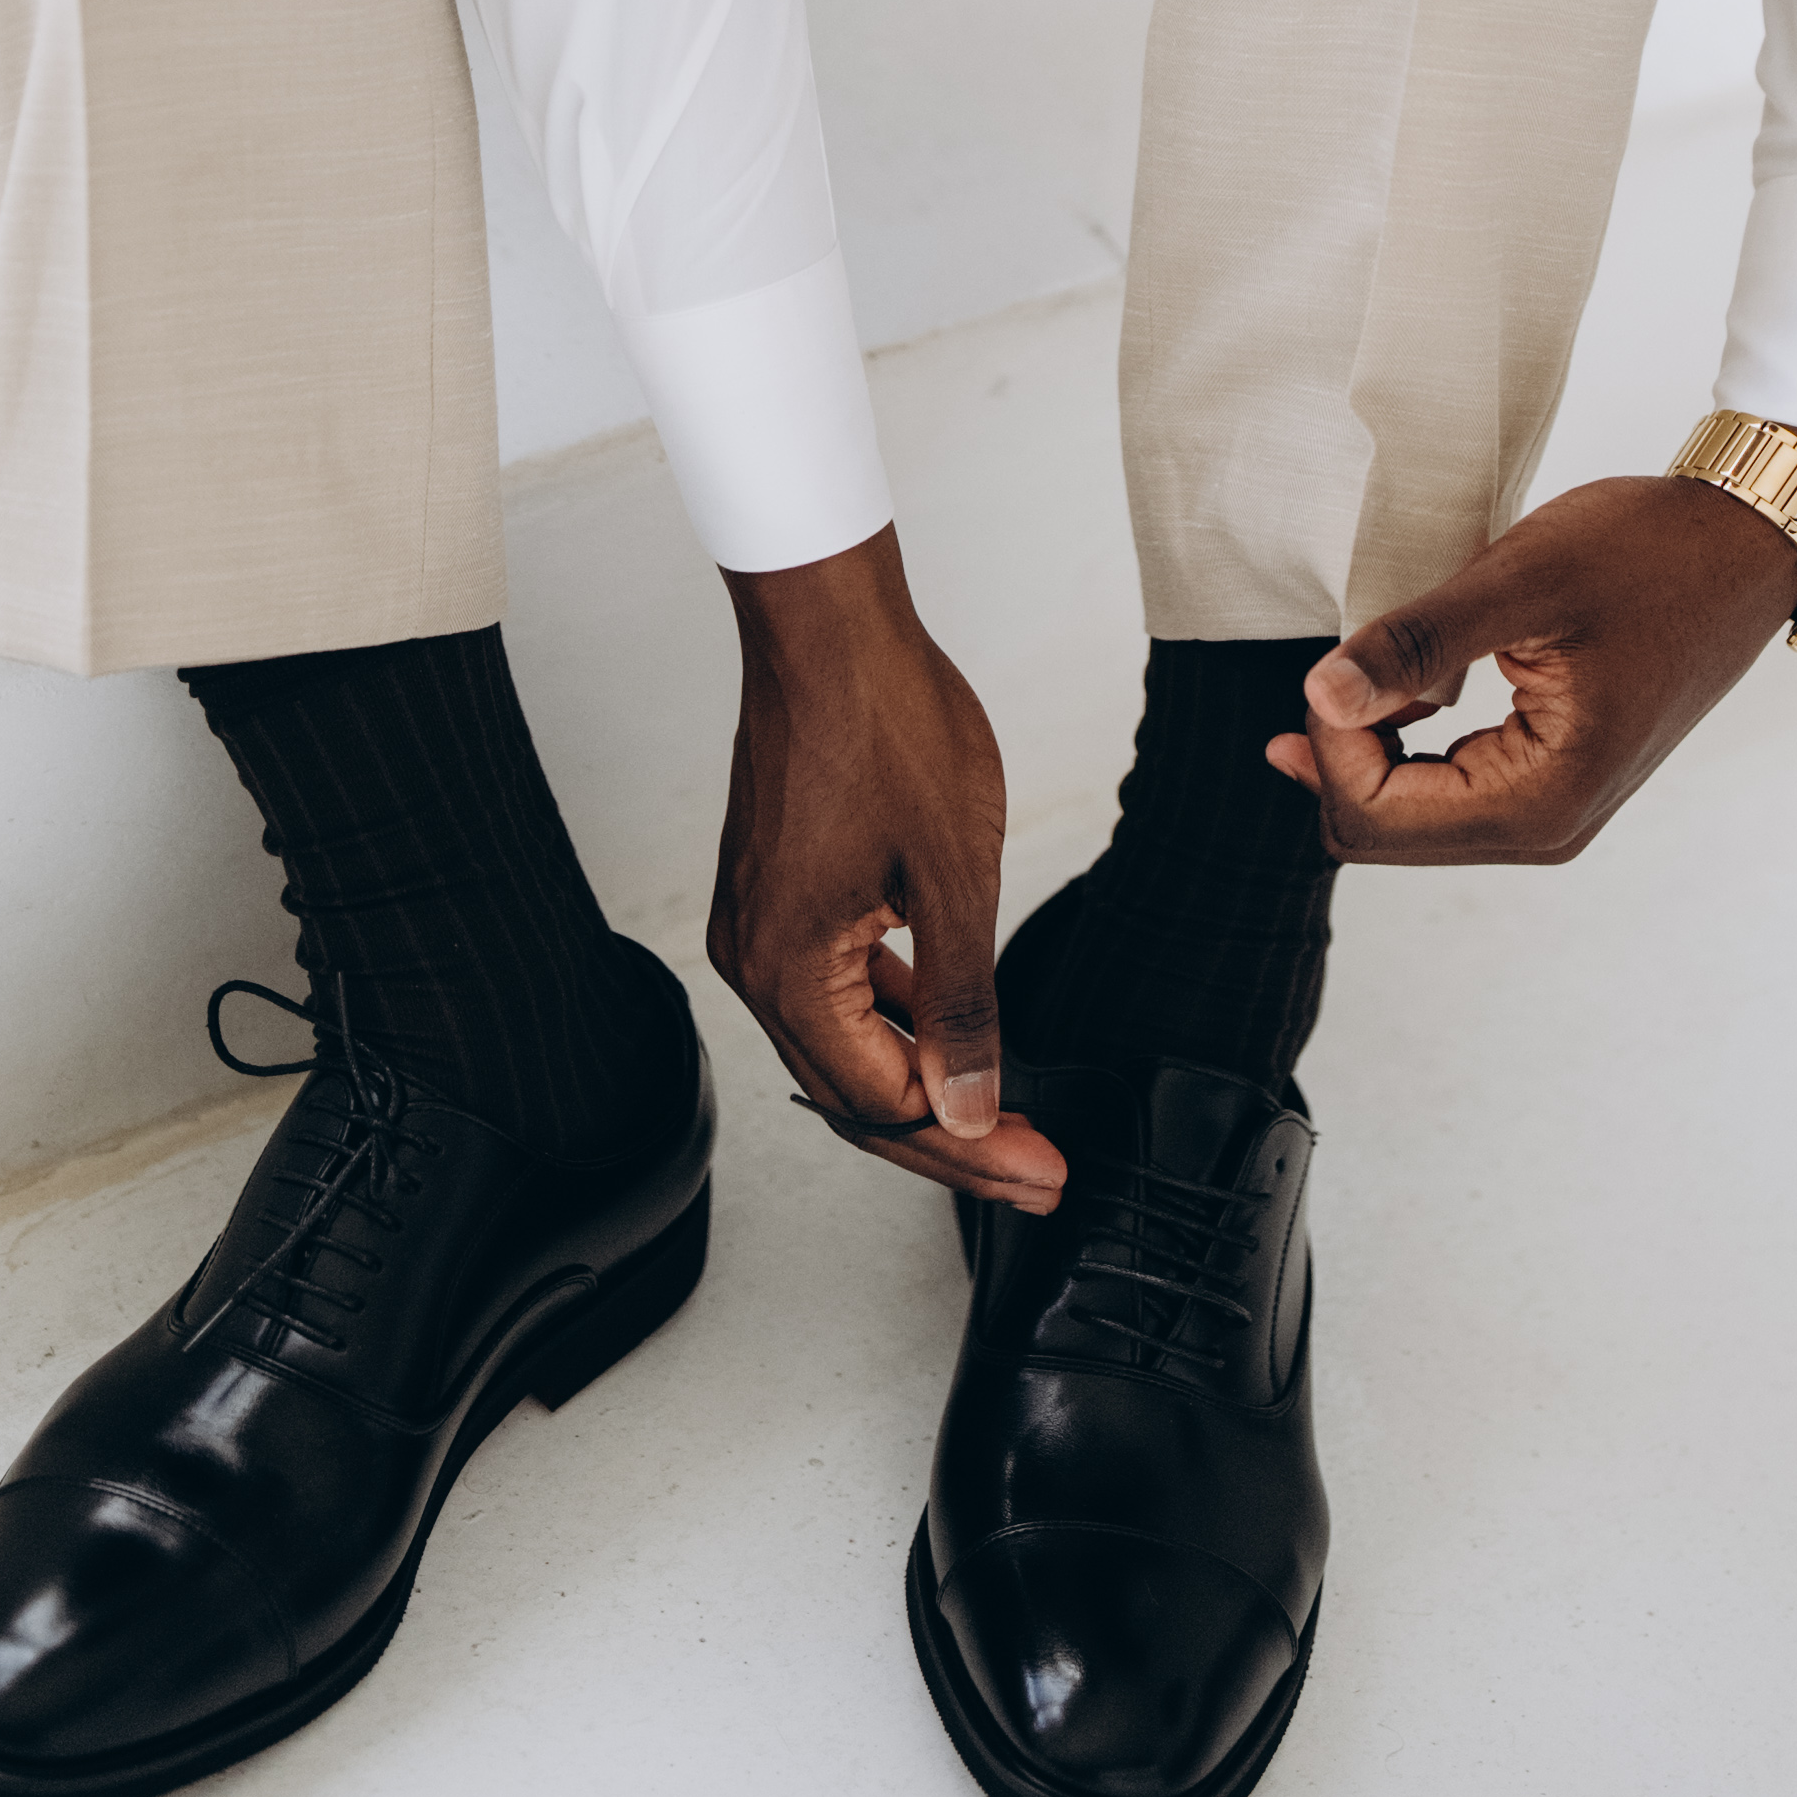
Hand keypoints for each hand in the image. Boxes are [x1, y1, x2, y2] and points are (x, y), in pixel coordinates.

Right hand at [709, 527, 1069, 1213]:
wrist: (829, 623)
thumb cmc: (885, 723)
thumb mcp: (954, 878)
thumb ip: (962, 1007)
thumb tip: (971, 1109)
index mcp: (788, 971)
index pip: (883, 1106)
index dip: (970, 1150)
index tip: (1043, 1172)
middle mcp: (753, 960)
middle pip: (855, 1093)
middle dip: (950, 1139)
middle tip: (1036, 1169)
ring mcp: (756, 924)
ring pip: (842, 1043)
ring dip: (921, 1082)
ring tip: (1004, 1115)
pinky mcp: (772, 891)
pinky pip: (831, 986)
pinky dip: (890, 1017)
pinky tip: (945, 1027)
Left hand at [1263, 438, 1796, 866]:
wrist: (1742, 545)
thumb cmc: (1650, 554)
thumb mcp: (1520, 582)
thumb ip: (1416, 644)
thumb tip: (1320, 698)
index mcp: (1543, 800)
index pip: (1376, 820)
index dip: (1332, 744)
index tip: (1336, 661)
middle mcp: (1548, 829)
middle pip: (1386, 833)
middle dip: (1343, 755)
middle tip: (1340, 661)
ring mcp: (1554, 810)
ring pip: (1412, 816)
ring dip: (1373, 750)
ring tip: (1376, 666)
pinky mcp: (1554, 780)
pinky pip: (1450, 790)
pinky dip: (1409, 744)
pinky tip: (1403, 687)